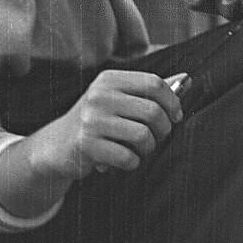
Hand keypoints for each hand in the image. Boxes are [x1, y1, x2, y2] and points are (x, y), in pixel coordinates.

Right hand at [29, 70, 184, 178]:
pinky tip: (121, 160)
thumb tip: (186, 80)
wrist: (57, 146)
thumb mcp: (118, 99)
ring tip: (138, 151)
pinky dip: (131, 163)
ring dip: (148, 149)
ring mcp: (91, 120)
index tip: (175, 117)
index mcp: (109, 79)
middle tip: (156, 139)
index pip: (155, 83)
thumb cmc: (97, 122)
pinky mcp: (86, 144)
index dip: (173, 103)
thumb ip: (150, 90)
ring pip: (143, 136)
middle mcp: (99, 95)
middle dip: (163, 130)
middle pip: (153, 111)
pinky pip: (127, 157)